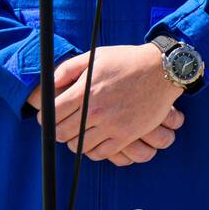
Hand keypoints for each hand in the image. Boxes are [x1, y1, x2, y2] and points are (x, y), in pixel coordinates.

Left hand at [43, 44, 183, 161]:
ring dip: (76, 140)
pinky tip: (96, 138)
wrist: (162, 69)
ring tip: (81, 131)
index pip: (52, 113)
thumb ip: (69, 68)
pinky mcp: (126, 135)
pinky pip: (100, 153)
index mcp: (86, 90)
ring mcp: (112, 124)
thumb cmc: (127, 61)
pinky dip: (93, 149)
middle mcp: (96, 110)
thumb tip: (49, 83)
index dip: (46, 117)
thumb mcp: (96, 56)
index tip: (49, 116)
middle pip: (61, 133)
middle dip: (58, 130)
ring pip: (79, 146)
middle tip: (64, 124)